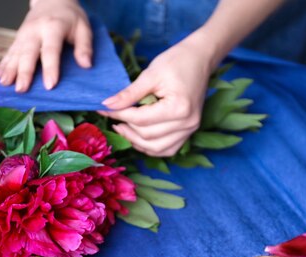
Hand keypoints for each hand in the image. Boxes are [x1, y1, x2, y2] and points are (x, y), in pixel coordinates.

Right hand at [0, 0, 92, 92]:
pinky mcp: (18, 38)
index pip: (51, 50)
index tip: (50, 85)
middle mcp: (35, 30)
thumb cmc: (70, 17)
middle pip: (28, 53)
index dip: (50, 68)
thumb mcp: (83, 27)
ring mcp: (24, 34)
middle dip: (24, 72)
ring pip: (15, 53)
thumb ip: (85, 46)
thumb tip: (86, 65)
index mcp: (53, 27)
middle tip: (21, 89)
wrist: (52, 0)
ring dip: (9, 70)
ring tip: (5, 84)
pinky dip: (3, 65)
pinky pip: (9, 52)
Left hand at [101, 34, 217, 156]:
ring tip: (122, 128)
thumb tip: (107, 105)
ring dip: (136, 141)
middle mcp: (187, 123)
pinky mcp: (189, 132)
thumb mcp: (151, 74)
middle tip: (112, 117)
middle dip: (126, 128)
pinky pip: (167, 149)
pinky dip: (150, 147)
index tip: (104, 108)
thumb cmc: (177, 61)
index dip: (119, 115)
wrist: (200, 59)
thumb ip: (129, 93)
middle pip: (147, 136)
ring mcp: (190, 130)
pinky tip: (137, 137)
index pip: (141, 119)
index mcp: (179, 108)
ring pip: (156, 148)